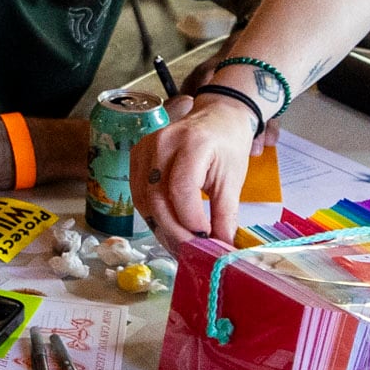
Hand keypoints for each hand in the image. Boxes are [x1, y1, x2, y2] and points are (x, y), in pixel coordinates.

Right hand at [138, 94, 254, 248]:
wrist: (217, 117)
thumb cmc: (227, 145)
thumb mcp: (233, 179)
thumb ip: (225, 214)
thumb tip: (221, 247)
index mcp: (192, 142)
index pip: (181, 189)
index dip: (191, 220)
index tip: (207, 240)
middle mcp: (162, 143)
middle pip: (157, 198)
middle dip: (175, 232)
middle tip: (192, 252)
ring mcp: (144, 149)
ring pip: (144, 201)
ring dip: (161, 229)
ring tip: (181, 246)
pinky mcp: (136, 158)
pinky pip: (138, 196)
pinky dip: (152, 217)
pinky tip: (168, 229)